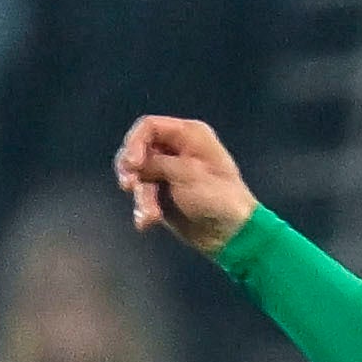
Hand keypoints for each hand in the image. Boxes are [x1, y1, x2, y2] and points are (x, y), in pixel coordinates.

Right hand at [115, 114, 254, 255]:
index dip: (134, 143)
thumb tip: (131, 164)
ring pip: (138, 176)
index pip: (149, 127)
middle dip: (133, 172)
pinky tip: (146, 222)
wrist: (232, 234)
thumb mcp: (187, 174)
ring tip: (151, 215)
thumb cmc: (218, 198)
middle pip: (137, 150)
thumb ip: (155, 163)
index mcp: (189, 135)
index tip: (132, 164)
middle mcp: (176, 149)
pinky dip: (143, 208)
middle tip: (129, 186)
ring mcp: (168, 172)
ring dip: (141, 197)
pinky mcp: (163, 194)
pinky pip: (142, 196)